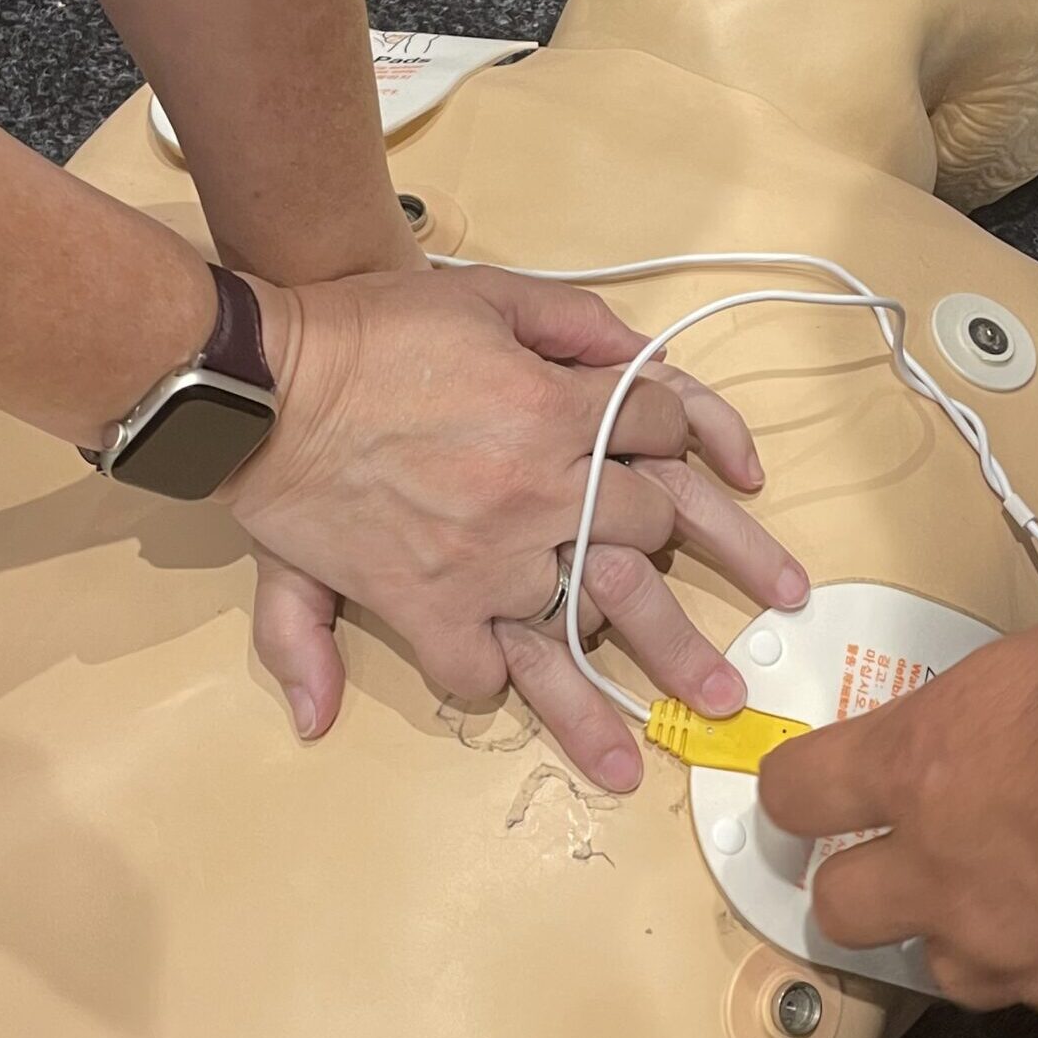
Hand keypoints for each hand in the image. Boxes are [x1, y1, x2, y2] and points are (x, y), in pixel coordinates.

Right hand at [226, 265, 808, 789]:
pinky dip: (494, 682)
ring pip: (582, 633)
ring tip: (670, 742)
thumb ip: (576, 324)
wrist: (265, 378)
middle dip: (720, 569)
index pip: (661, 429)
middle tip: (771, 618)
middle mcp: (541, 493)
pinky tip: (510, 695)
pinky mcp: (425, 605)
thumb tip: (646, 361)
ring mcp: (486, 560)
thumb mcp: (489, 295)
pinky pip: (477, 666)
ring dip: (630, 689)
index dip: (695, 437)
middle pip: (655, 535)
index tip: (719, 468)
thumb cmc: (374, 328)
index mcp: (561, 412)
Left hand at [758, 576, 1037, 1037]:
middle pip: (840, 908)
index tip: (805, 788)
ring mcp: (1020, 960)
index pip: (799, 790)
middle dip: (861, 880)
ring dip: (971, 932)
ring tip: (1033, 891)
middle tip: (911, 852)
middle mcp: (948, 877)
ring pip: (950, 970)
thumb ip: (1034, 675)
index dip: (793, 787)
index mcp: (924, 765)